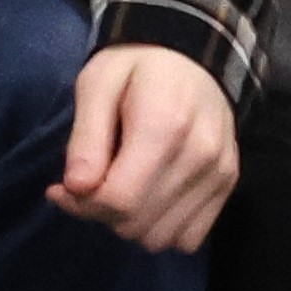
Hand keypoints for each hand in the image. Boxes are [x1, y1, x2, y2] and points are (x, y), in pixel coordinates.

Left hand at [47, 43, 240, 252]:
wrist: (193, 52)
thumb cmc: (137, 64)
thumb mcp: (98, 83)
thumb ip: (86, 138)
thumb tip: (76, 188)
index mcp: (164, 126)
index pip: (119, 200)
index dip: (81, 205)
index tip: (62, 187)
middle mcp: (199, 156)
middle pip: (137, 225)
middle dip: (101, 214)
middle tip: (89, 184)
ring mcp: (219, 173)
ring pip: (161, 238)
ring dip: (131, 224)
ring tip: (121, 188)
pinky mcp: (228, 183)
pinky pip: (189, 237)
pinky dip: (163, 227)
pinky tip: (149, 198)